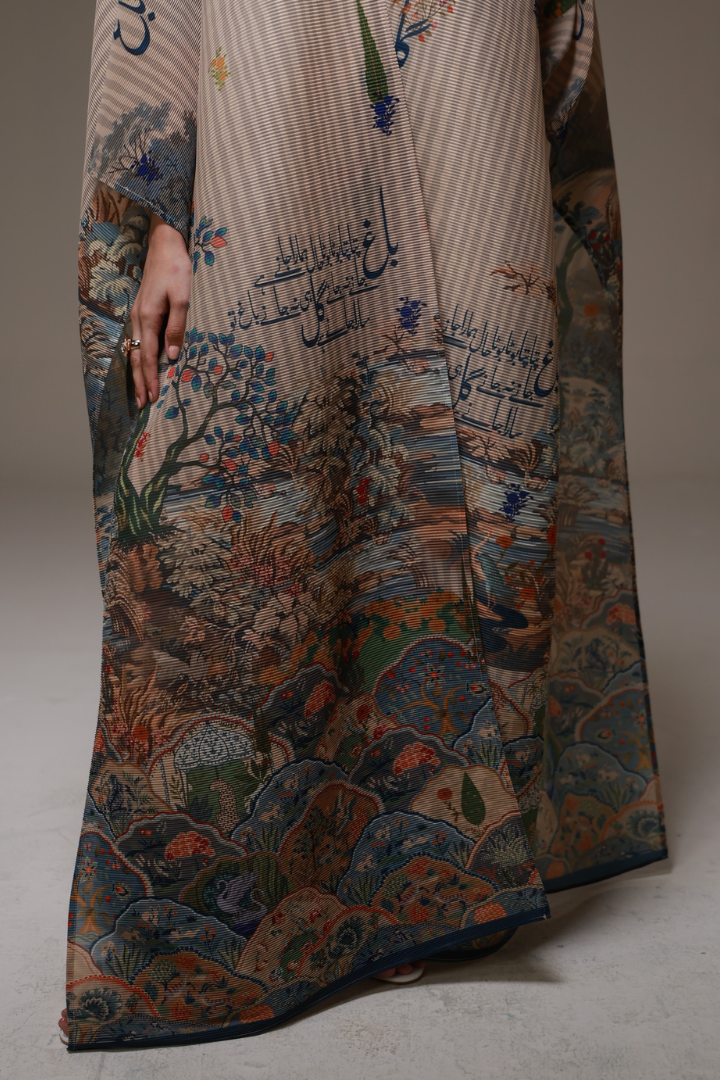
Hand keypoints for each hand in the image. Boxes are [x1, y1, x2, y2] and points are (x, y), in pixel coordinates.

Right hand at [128, 212, 190, 407]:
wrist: (165, 243)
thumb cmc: (177, 268)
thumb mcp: (183, 298)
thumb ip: (177, 327)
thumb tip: (172, 356)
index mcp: (148, 318)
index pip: (149, 356)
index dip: (150, 379)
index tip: (151, 398)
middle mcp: (139, 318)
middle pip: (137, 357)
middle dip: (140, 382)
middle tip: (141, 404)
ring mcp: (139, 314)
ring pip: (135, 349)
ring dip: (138, 371)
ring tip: (141, 390)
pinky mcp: (143, 310)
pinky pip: (138, 339)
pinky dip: (140, 356)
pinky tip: (143, 364)